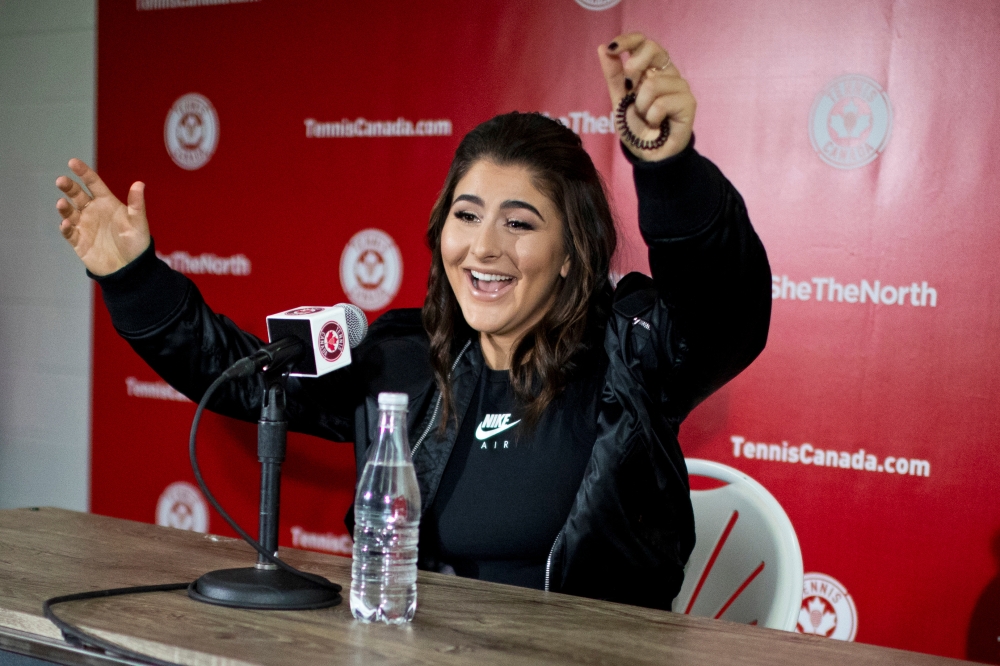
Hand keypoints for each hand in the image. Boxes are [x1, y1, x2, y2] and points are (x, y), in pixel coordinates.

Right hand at [56, 159, 150, 275]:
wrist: (131, 269)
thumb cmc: (136, 244)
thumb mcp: (138, 223)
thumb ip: (136, 204)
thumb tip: (139, 183)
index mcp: (107, 203)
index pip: (93, 184)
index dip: (83, 173)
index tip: (72, 162)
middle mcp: (93, 211)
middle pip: (77, 195)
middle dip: (68, 187)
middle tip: (61, 181)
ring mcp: (84, 225)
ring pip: (70, 212)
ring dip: (64, 207)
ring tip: (62, 203)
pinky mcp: (79, 241)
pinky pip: (69, 232)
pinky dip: (66, 227)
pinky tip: (66, 223)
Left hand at [598, 33, 695, 161]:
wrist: (648, 154)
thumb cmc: (636, 127)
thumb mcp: (619, 100)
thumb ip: (613, 75)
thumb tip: (602, 48)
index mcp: (652, 69)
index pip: (643, 42)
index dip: (628, 40)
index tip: (611, 48)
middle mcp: (667, 73)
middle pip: (653, 49)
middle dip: (634, 67)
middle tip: (631, 89)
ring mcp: (680, 86)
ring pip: (652, 83)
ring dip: (641, 106)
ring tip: (647, 117)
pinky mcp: (688, 102)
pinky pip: (661, 103)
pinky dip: (652, 117)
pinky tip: (657, 124)